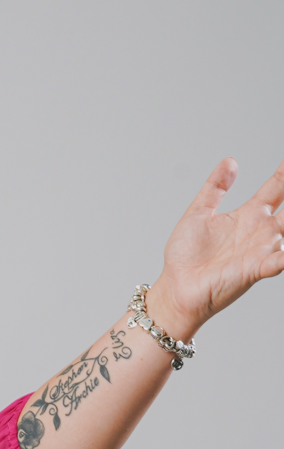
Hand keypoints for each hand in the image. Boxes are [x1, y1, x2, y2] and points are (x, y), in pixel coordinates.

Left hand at [151, 155, 283, 341]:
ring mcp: (260, 250)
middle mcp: (260, 231)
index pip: (276, 187)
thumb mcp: (199, 213)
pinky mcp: (254, 269)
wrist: (176, 287)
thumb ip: (215, 188)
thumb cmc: (185, 256)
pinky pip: (278, 262)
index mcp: (249, 215)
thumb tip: (230, 161)